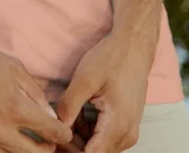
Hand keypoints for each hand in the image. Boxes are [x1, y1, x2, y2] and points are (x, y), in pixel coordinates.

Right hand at [0, 34, 74, 151]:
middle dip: (47, 148)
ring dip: (24, 152)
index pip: (51, 132)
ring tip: (27, 142)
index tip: (64, 132)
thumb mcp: (14, 68)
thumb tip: (49, 116)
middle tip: (48, 141)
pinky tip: (4, 141)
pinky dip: (1, 152)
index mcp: (15, 107)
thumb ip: (36, 94)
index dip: (62, 133)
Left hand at [52, 33, 151, 151]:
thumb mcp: (85, 79)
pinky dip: (89, 131)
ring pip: (98, 148)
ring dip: (80, 138)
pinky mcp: (126, 126)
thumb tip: (56, 128)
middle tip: (55, 125)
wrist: (134, 46)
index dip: (69, 149)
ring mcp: (128, 132)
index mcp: (117, 126)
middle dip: (72, 144)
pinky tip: (79, 113)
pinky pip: (104, 139)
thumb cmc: (111, 59)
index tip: (54, 139)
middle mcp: (126, 136)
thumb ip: (69, 106)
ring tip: (68, 114)